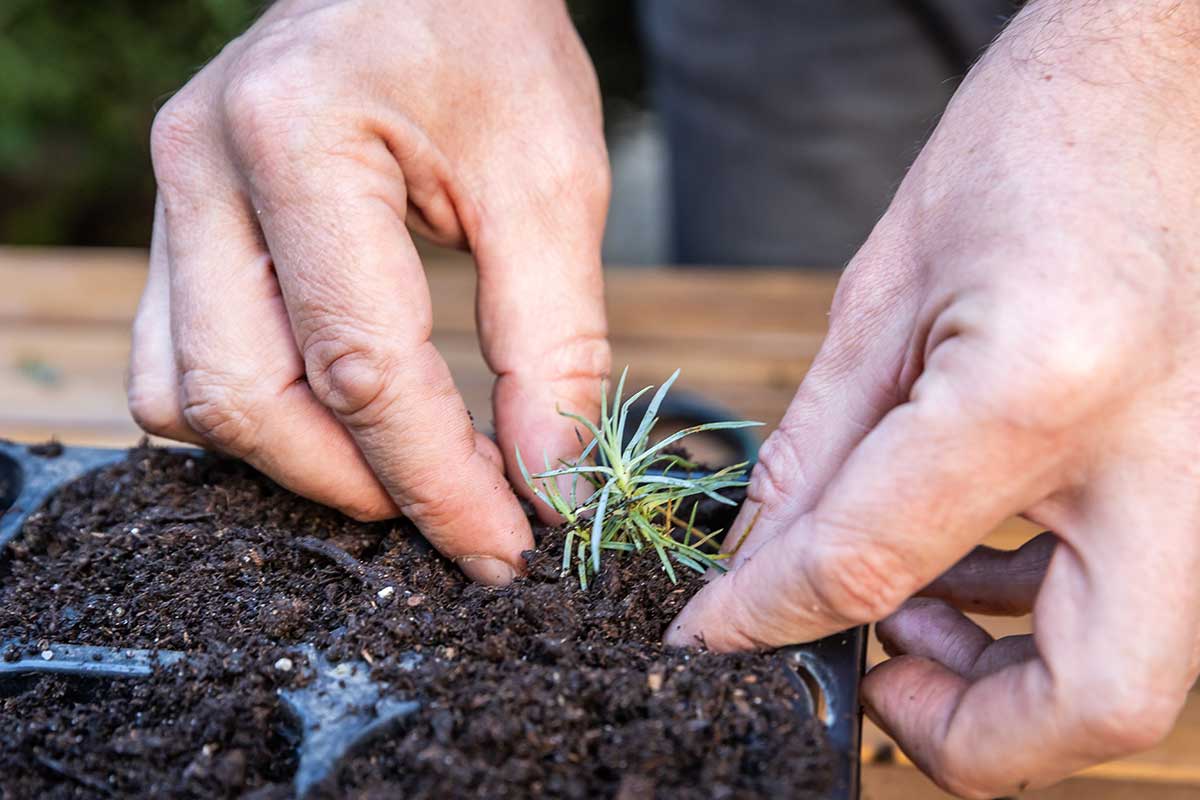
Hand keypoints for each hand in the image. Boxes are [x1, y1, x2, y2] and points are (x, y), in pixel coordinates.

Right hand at [126, 0, 610, 583]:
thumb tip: (549, 485)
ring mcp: (175, 193)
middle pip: (249, 400)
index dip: (438, 482)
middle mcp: (202, 166)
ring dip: (299, 460)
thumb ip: (553, 343)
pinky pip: (178, 361)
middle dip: (361, 485)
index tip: (507, 545)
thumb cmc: (491, 41)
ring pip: (191, 397)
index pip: (359, 367)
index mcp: (296, 138)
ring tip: (407, 465)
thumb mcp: (551, 183)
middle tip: (465, 509)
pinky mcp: (183, 219)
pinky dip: (259, 413)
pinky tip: (341, 415)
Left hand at [667, 1, 1199, 794]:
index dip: (768, 620)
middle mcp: (1168, 460)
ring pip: (1127, 671)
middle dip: (960, 730)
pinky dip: (1045, 616)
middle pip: (1089, 703)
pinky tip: (972, 560)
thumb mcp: (888, 290)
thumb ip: (818, 447)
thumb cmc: (1034, 145)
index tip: (713, 640)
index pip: (871, 563)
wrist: (1174, 78)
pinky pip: (1143, 604)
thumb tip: (754, 565)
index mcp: (1042, 388)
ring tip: (908, 602)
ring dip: (1003, 675)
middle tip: (870, 674)